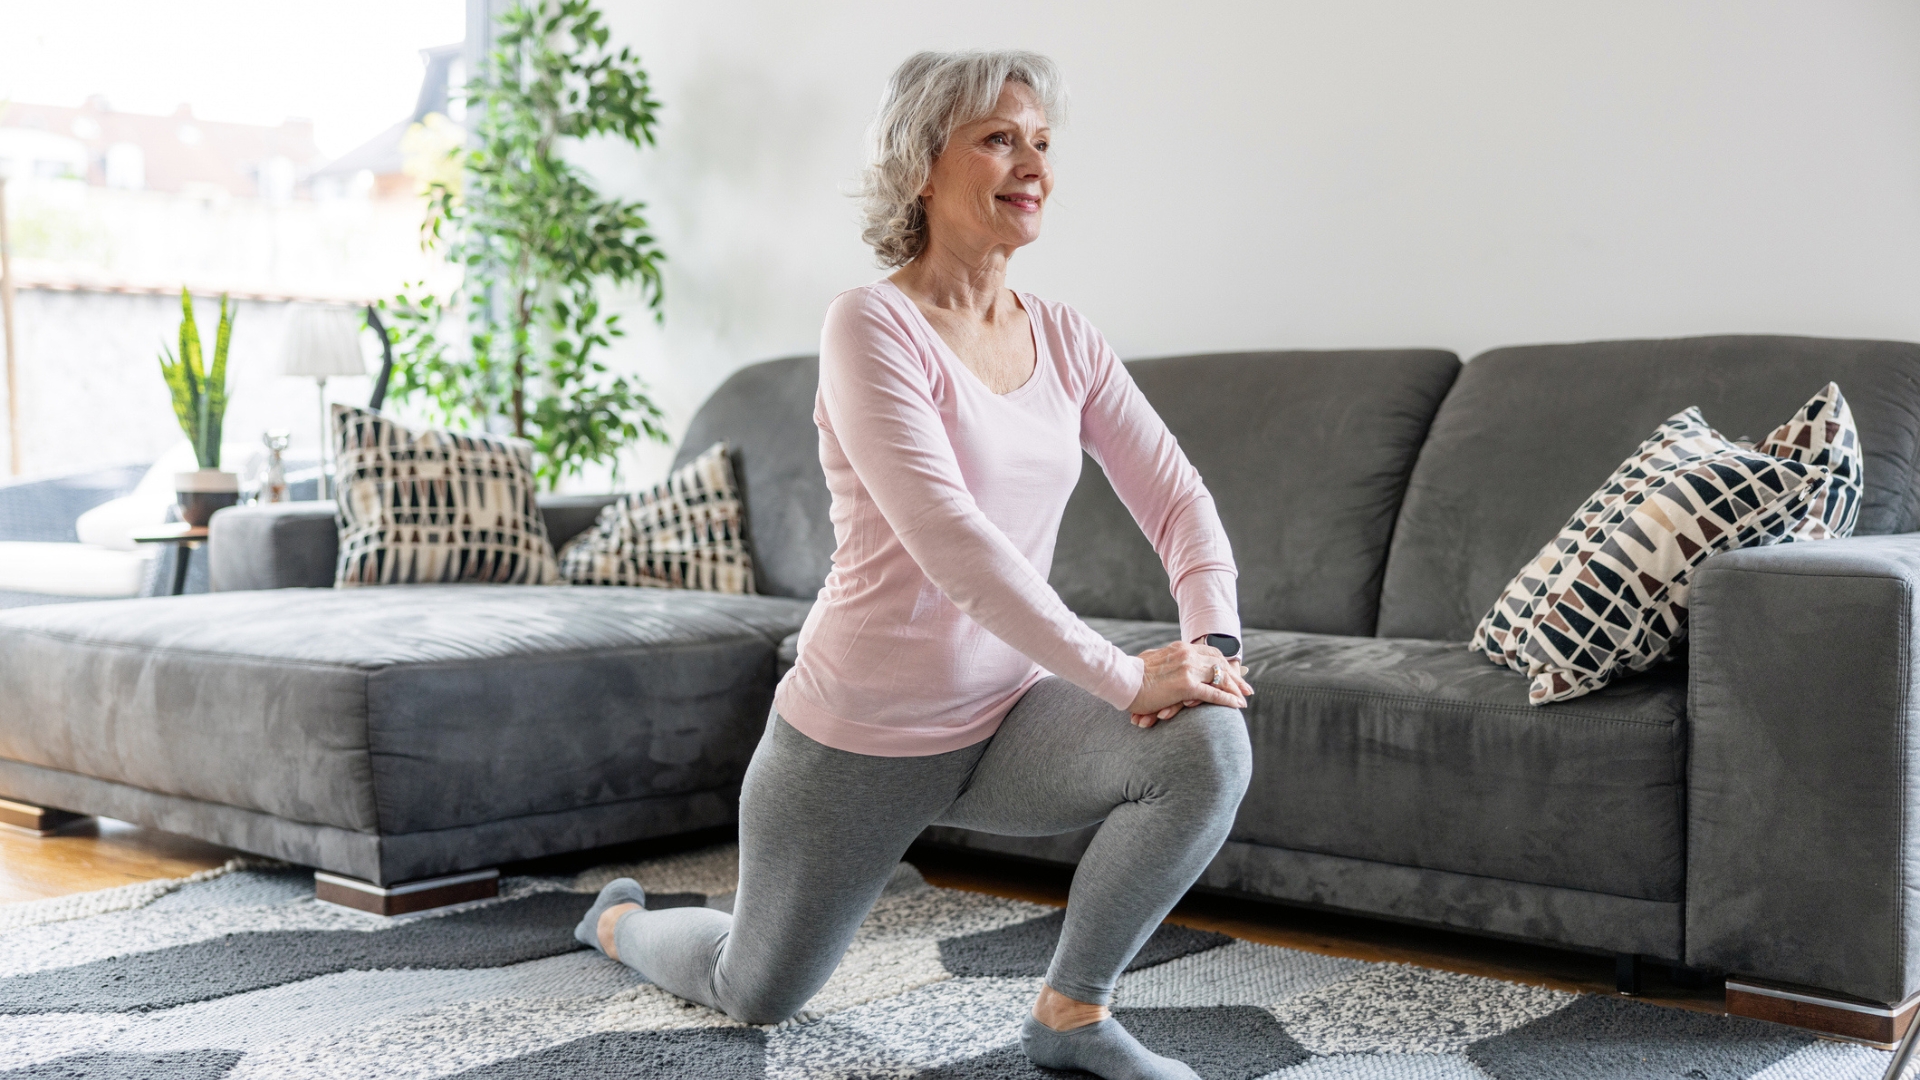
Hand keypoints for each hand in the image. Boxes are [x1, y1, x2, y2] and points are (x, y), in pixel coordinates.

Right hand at [1126, 640, 1251, 727]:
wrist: (1121, 678)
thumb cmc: (1132, 674)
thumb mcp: (1153, 660)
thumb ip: (1165, 661)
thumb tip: (1167, 665)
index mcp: (1180, 648)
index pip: (1210, 653)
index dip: (1224, 664)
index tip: (1234, 672)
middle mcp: (1187, 655)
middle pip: (1220, 664)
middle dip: (1235, 676)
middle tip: (1246, 687)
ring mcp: (1187, 669)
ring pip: (1220, 678)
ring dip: (1235, 689)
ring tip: (1245, 697)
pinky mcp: (1185, 686)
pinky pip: (1213, 694)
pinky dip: (1228, 700)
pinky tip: (1237, 705)